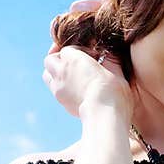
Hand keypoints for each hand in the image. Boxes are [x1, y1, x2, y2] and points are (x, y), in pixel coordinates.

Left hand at [43, 0, 131, 119]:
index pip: (68, 49)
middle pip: (50, 59)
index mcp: (73, 59)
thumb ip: (111, 59)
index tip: (93, 56)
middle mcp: (62, 71)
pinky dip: (60, 86)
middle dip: (60, 58)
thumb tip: (110, 54)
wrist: (104, 114)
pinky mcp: (61, 101)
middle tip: (72, 61)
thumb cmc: (112, 90)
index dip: (80, 50)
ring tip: (70, 75)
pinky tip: (74, 88)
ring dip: (55, 72)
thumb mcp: (116, 70)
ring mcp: (58, 87)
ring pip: (47, 75)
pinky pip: (54, 89)